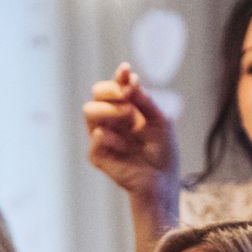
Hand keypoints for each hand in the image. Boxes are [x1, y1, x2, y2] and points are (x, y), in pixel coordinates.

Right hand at [82, 63, 179, 207]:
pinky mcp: (97, 155)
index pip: (114, 87)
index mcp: (123, 109)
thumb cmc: (162, 151)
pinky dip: (112, 138)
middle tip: (129, 98)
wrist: (161, 180)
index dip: (118, 77)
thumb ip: (144, 100)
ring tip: (131, 119)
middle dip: (111, 91)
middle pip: (96, 94)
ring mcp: (102, 137)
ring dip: (111, 110)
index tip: (126, 70)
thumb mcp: (159, 120)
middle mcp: (109, 120)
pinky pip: (97, 137)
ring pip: (89, 111)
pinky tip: (126, 147)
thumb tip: (129, 80)